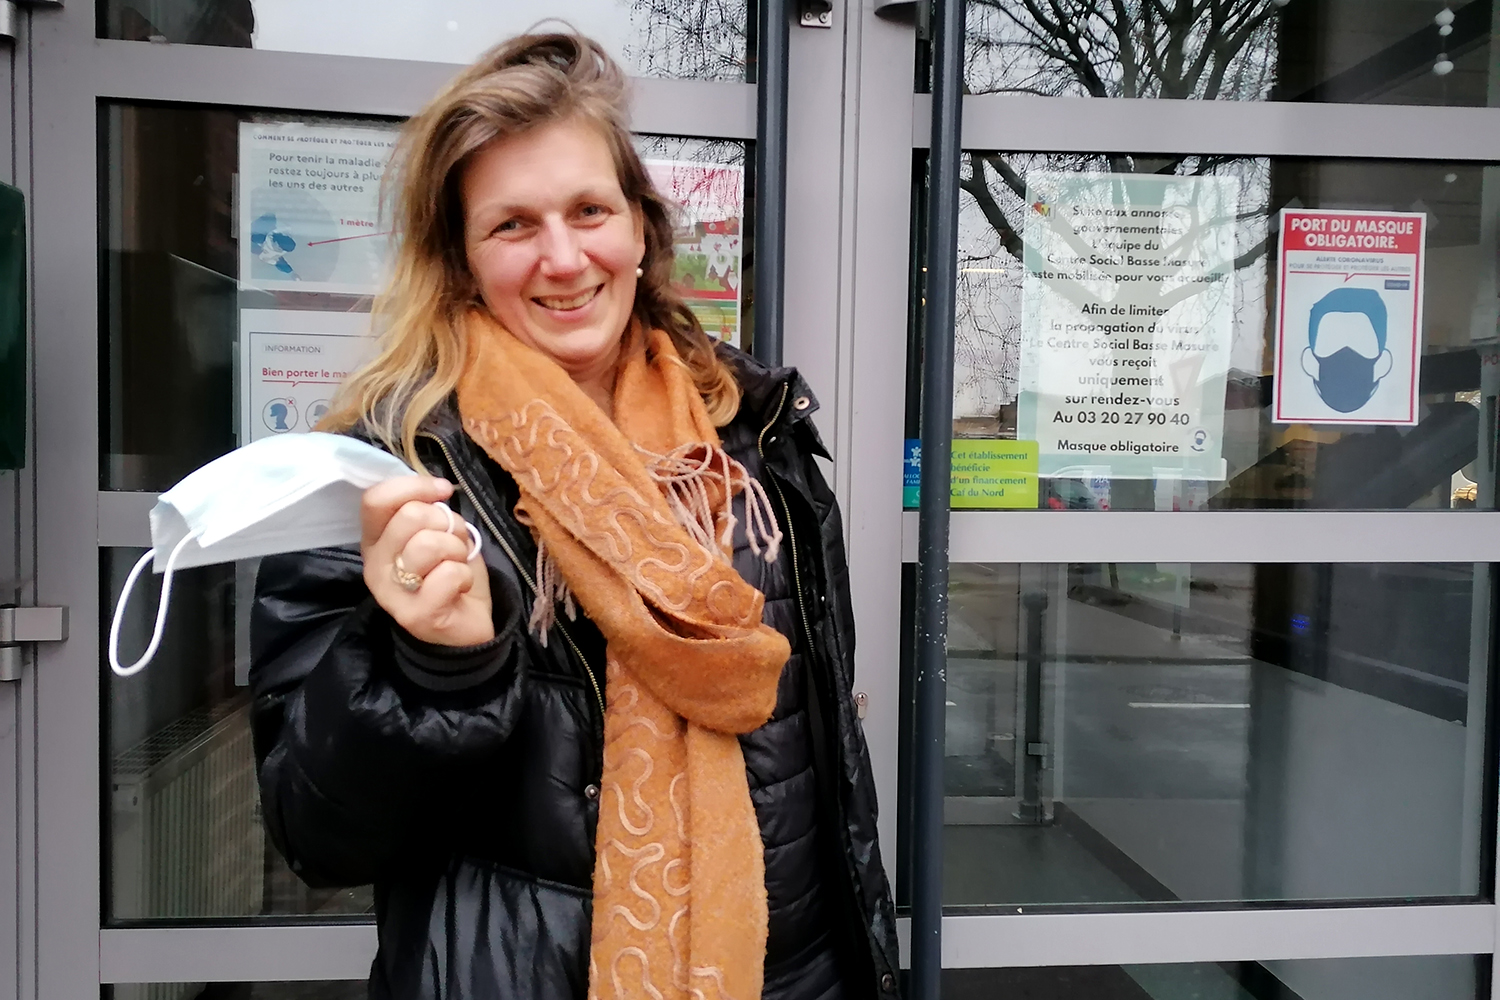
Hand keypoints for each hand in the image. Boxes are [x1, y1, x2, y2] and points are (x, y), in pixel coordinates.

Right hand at [361, 476, 493, 646]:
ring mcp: (391, 594)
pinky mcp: (416, 616)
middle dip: (446, 523)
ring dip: (456, 549)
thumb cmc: (449, 572)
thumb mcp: (437, 532)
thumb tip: (438, 488)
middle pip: (410, 516)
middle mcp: (374, 566)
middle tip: (452, 544)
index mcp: (375, 540)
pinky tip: (459, 588)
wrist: (465, 624)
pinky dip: (464, 575)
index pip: (375, 499)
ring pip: (429, 543)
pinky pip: (448, 574)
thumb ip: (428, 510)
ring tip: (456, 565)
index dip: (414, 486)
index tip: (442, 492)